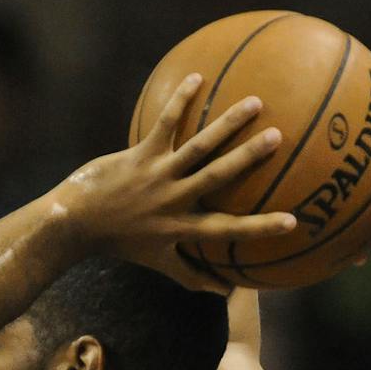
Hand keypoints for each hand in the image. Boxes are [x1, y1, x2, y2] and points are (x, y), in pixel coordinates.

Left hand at [53, 73, 295, 291]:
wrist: (77, 223)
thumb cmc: (121, 242)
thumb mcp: (158, 263)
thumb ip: (192, 276)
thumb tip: (225, 292)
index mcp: (181, 228)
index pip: (227, 230)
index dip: (259, 228)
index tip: (293, 222)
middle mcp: (173, 199)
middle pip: (217, 176)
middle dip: (248, 157)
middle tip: (277, 136)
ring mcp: (156, 174)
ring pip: (197, 146)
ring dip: (225, 124)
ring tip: (254, 103)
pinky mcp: (139, 154)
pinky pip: (164, 123)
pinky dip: (180, 100)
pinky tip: (197, 77)